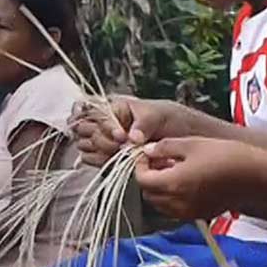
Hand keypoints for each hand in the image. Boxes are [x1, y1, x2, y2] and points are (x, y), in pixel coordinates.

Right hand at [72, 95, 187, 166]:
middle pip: (84, 129)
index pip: (96, 113)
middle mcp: (106, 121)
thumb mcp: (160, 115)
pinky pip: (90, 158)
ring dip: (99, 151)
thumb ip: (144, 124)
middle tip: (120, 146)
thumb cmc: (171, 119)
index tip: (121, 136)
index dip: (106, 126)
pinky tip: (113, 160)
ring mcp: (105, 138)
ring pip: (85, 144)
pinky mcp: (106, 155)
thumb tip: (131, 138)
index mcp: (116, 106)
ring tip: (119, 153)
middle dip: (101, 139)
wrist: (182, 136)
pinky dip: (99, 161)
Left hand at [135, 136, 259, 219]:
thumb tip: (148, 151)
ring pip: (161, 204)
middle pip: (149, 194)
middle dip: (149, 177)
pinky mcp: (200, 214)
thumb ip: (165, 147)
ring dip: (161, 188)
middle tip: (159, 159)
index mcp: (172, 183)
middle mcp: (177, 203)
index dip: (140, 165)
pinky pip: (176, 209)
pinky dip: (174, 197)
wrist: (254, 175)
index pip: (142, 179)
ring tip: (174, 169)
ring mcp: (188, 211)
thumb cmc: (227, 156)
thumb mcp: (193, 144)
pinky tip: (187, 180)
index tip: (146, 154)